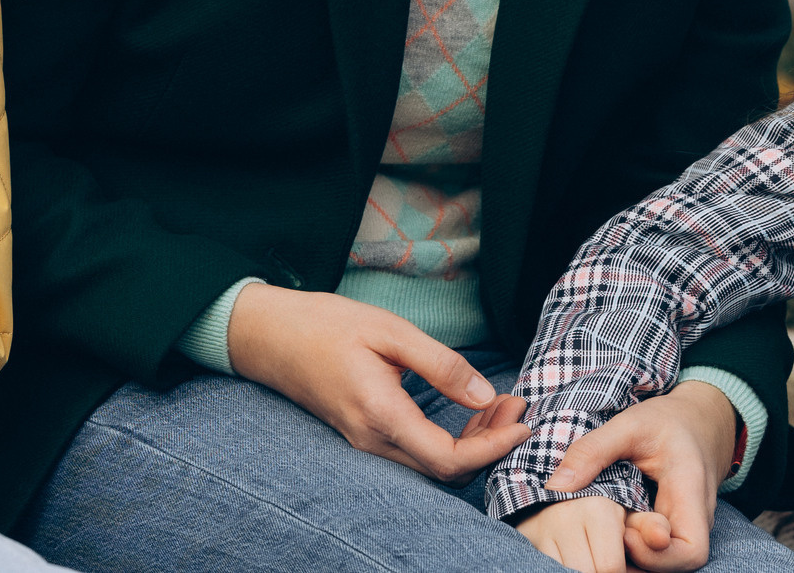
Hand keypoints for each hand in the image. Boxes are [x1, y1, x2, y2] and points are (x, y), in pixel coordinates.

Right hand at [222, 284, 533, 480]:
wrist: (269, 336)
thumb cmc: (327, 325)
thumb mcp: (390, 331)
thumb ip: (440, 364)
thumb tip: (485, 395)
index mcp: (380, 414)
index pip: (448, 457)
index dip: (492, 448)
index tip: (523, 423)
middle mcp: (371, 441)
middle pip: (444, 469)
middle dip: (490, 444)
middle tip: (516, 405)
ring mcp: (364, 444)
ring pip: (431, 465)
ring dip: (472, 443)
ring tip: (499, 405)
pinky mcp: (363, 437)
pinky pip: (415, 454)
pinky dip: (450, 440)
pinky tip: (467, 411)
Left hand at [537, 382, 739, 571]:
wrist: (697, 420)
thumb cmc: (666, 421)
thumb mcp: (630, 424)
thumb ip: (593, 450)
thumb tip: (555, 487)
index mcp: (690, 491)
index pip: (690, 550)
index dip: (656, 556)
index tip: (626, 532)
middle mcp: (695, 517)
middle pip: (678, 564)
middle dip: (640, 560)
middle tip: (610, 536)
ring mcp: (687, 526)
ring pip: (666, 561)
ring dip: (635, 556)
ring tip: (608, 532)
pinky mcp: (674, 529)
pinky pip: (659, 552)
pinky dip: (635, 549)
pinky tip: (612, 532)